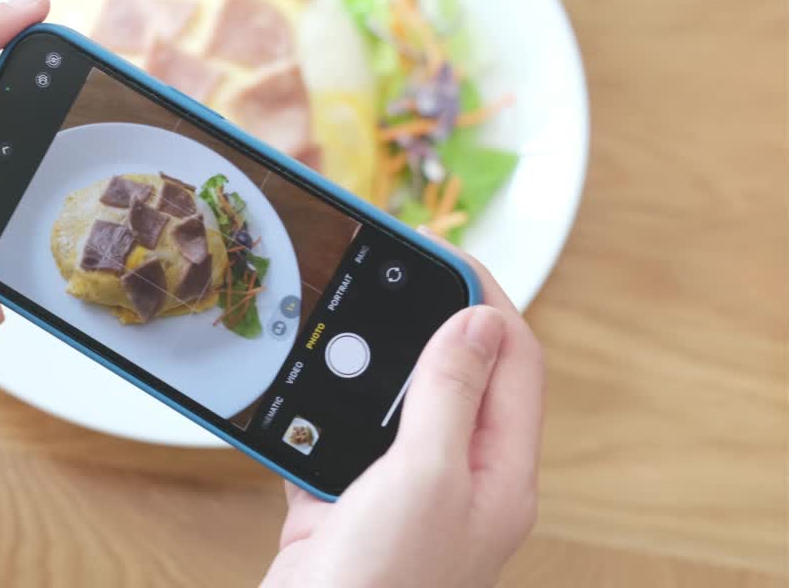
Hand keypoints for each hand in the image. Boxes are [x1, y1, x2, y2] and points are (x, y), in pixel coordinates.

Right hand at [261, 244, 543, 587]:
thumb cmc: (385, 587)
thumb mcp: (425, 477)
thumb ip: (449, 395)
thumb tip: (478, 320)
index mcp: (498, 471)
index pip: (512, 359)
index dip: (483, 297)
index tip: (442, 251)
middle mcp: (458, 479)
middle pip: (455, 372)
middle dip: (422, 315)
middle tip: (385, 268)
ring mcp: (402, 494)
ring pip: (393, 400)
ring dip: (367, 357)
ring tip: (337, 310)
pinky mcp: (347, 505)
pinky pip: (339, 436)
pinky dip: (318, 405)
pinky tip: (292, 384)